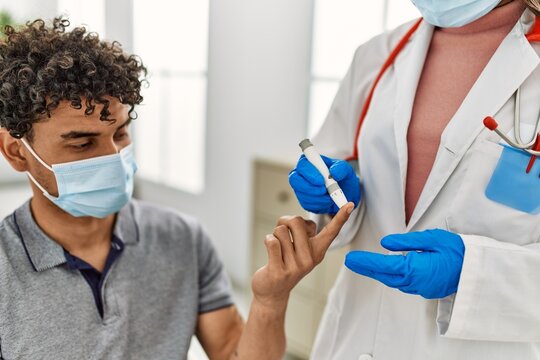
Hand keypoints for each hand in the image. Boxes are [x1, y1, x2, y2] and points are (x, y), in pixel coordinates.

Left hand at [252, 203, 353, 307]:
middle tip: (283, 233)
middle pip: (296, 221)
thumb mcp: (300, 250)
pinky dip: (268, 240)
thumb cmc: (285, 263)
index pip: (331, 232)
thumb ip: (303, 233)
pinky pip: (272, 242)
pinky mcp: (279, 271)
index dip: (340, 217)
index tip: (349, 204)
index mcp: (317, 251)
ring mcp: (295, 267)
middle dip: (284, 221)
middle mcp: (309, 259)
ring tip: (277, 248)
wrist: (273, 292)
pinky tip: (270, 250)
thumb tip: (295, 221)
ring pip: (280, 230)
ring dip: (274, 234)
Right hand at [288, 155, 360, 214]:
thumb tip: (333, 173)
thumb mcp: (346, 169)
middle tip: (324, 191)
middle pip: (295, 180)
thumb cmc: (343, 177)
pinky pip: (306, 205)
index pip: (302, 164)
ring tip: (330, 197)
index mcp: (310, 162)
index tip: (321, 180)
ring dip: (317, 198)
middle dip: (309, 188)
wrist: (346, 193)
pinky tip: (327, 202)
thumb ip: (341, 168)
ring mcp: (301, 188)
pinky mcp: (304, 200)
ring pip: (301, 194)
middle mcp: (302, 174)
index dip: (309, 173)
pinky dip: (319, 205)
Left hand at [344, 229, 464, 298]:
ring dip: (379, 273)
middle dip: (367, 268)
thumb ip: (407, 242)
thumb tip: (386, 244)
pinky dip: (392, 276)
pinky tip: (388, 270)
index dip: (365, 262)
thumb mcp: (431, 239)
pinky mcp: (426, 289)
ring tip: (365, 264)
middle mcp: (415, 282)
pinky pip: (404, 284)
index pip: (383, 266)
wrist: (478, 270)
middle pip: (385, 275)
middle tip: (351, 261)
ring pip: (393, 281)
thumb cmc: (457, 251)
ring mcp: (421, 288)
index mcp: (415, 269)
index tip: (351, 259)